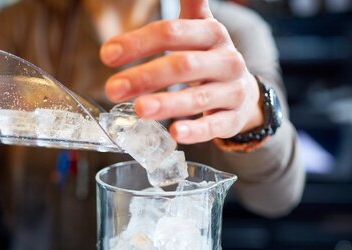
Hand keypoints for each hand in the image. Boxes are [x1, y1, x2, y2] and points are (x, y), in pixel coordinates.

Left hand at [100, 0, 262, 143]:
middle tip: (112, 88)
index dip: (138, 43)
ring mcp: (231, 90)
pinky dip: (196, 131)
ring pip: (199, 96)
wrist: (244, 94)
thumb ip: (188, 6)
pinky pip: (215, 125)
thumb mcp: (200, 29)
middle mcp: (225, 60)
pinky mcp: (233, 118)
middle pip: (183, 65)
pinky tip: (176, 133)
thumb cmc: (210, 59)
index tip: (106, 55)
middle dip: (146, 76)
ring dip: (167, 103)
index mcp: (211, 34)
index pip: (172, 33)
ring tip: (139, 109)